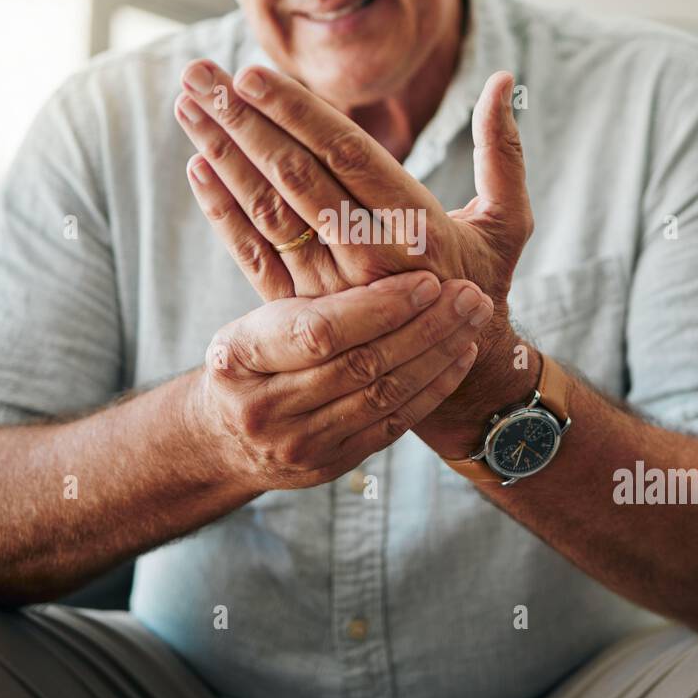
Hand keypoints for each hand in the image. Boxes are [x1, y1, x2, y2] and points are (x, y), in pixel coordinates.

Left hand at [174, 59, 532, 363]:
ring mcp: (329, 284)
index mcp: (414, 224)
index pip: (345, 155)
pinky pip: (255, 257)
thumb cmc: (483, 280)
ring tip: (187, 106)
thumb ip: (501, 151)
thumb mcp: (507, 221)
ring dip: (224, 155)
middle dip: (243, 121)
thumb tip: (503, 78)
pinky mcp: (304, 308)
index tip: (251, 74)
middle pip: (295, 176)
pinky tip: (196, 170)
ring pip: (268, 212)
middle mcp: (366, 254)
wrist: (457, 372)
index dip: (295, 113)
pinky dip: (224, 213)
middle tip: (200, 75)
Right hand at [196, 271, 492, 490]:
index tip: (425, 280)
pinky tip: (460, 356)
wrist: (225, 438)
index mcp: (240, 356)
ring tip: (473, 317)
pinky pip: (391, 425)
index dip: (379, 308)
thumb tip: (364, 232)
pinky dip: (432, 389)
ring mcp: (299, 444)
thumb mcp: (250, 321)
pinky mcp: (330, 465)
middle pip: (361, 365)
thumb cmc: (247, 360)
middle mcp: (265, 407)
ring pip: (383, 396)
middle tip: (468, 293)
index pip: (320, 331)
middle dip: (424, 326)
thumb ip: (303, 297)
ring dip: (437, 354)